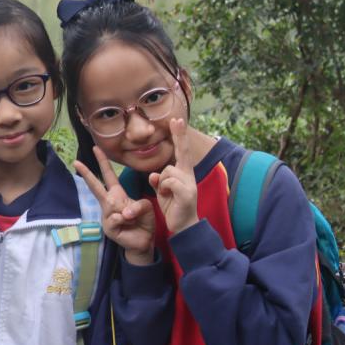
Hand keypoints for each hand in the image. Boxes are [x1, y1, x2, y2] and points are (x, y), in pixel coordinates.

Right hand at [73, 146, 155, 264]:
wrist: (144, 241)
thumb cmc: (144, 222)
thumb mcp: (147, 208)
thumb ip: (139, 204)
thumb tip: (124, 212)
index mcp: (118, 195)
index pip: (109, 176)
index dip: (103, 162)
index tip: (96, 148)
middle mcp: (109, 203)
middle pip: (96, 186)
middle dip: (87, 174)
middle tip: (76, 162)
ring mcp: (106, 216)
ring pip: (112, 204)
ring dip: (126, 210)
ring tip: (132, 218)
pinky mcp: (108, 227)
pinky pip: (115, 218)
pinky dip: (125, 219)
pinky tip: (127, 223)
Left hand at [147, 118, 199, 233]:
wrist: (183, 225)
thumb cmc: (173, 206)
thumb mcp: (163, 191)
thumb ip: (159, 180)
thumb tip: (154, 175)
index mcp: (183, 173)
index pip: (181, 151)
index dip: (179, 136)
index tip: (177, 120)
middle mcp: (189, 175)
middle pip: (183, 152)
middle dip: (180, 135)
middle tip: (177, 119)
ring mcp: (189, 183)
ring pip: (167, 171)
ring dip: (162, 183)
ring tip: (167, 195)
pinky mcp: (187, 193)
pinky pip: (169, 181)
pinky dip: (164, 189)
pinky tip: (168, 198)